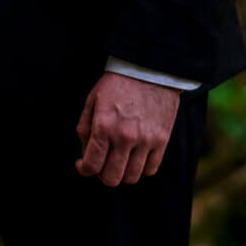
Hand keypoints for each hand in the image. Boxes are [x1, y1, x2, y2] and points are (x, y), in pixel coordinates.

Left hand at [74, 72, 181, 186]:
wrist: (150, 67)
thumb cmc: (118, 82)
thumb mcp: (93, 99)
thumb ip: (84, 128)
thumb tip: (85, 154)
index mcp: (104, 126)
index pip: (91, 166)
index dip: (84, 170)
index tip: (83, 164)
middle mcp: (124, 137)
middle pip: (111, 178)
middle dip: (102, 174)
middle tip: (102, 163)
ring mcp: (145, 140)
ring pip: (131, 177)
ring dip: (123, 172)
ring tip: (120, 159)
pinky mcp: (162, 139)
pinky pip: (151, 169)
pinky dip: (142, 167)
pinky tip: (136, 156)